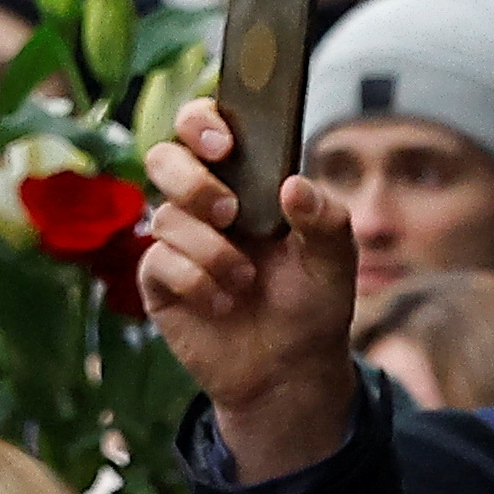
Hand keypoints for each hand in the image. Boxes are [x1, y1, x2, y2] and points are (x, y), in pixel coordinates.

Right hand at [138, 111, 362, 478]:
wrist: (289, 372)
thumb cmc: (312, 306)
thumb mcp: (336, 262)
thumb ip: (325, 219)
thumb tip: (293, 186)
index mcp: (245, 182)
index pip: (205, 127)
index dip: (201, 121)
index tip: (223, 143)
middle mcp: (203, 203)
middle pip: (165, 158)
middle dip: (192, 181)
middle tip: (229, 212)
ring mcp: (177, 241)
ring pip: (165, 216)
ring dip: (210, 250)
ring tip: (244, 280)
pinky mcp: (158, 280)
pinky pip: (158, 262)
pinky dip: (195, 281)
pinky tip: (221, 303)